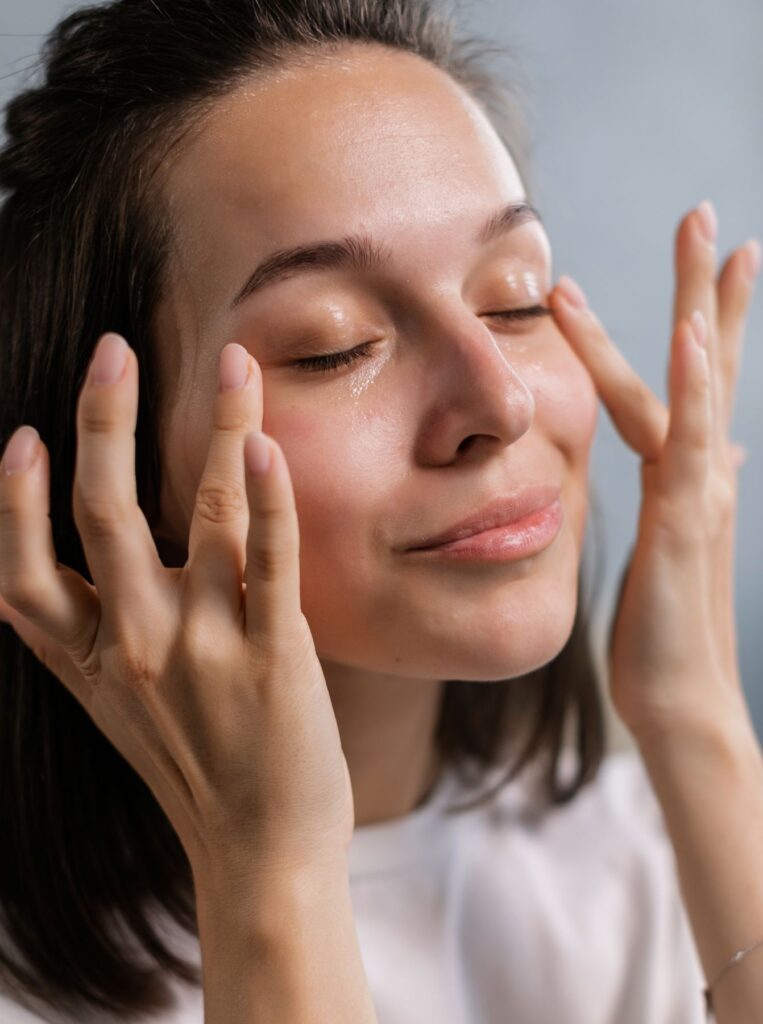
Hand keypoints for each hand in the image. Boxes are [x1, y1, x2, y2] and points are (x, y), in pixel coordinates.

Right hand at [0, 337, 352, 880]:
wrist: (260, 853)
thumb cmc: (193, 773)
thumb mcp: (114, 711)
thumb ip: (82, 641)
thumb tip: (35, 580)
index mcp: (89, 662)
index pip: (22, 575)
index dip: (11, 503)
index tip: (20, 436)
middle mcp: (137, 648)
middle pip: (103, 516)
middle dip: (103, 423)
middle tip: (112, 349)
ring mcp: (205, 650)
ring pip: (203, 517)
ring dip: (218, 429)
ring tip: (234, 362)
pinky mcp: (274, 659)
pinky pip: (270, 565)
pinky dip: (269, 501)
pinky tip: (267, 446)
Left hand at [548, 201, 760, 746]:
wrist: (678, 699)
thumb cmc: (666, 629)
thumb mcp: (678, 544)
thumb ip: (693, 489)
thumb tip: (720, 452)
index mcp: (688, 474)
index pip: (697, 380)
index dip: (710, 316)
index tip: (718, 258)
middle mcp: (701, 471)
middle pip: (706, 362)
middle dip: (706, 287)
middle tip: (706, 213)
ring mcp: (699, 490)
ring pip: (698, 383)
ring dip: (698, 307)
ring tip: (704, 236)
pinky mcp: (686, 519)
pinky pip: (688, 440)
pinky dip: (693, 385)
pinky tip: (693, 335)